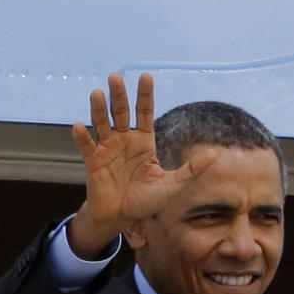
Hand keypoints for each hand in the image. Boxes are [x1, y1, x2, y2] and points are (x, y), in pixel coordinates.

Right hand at [67, 72, 215, 258]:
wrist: (122, 217)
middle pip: (122, 113)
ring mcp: (108, 149)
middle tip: (116, 76)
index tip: (146, 76)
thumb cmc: (147, 200)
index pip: (145, 113)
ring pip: (102, 124)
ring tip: (97, 93)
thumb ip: (191, 170)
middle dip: (119, 95)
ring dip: (99, 109)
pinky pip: (87, 147)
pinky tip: (79, 126)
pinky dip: (82, 137)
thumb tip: (214, 155)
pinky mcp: (94, 162)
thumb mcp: (173, 185)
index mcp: (144, 142)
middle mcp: (125, 140)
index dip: (145, 95)